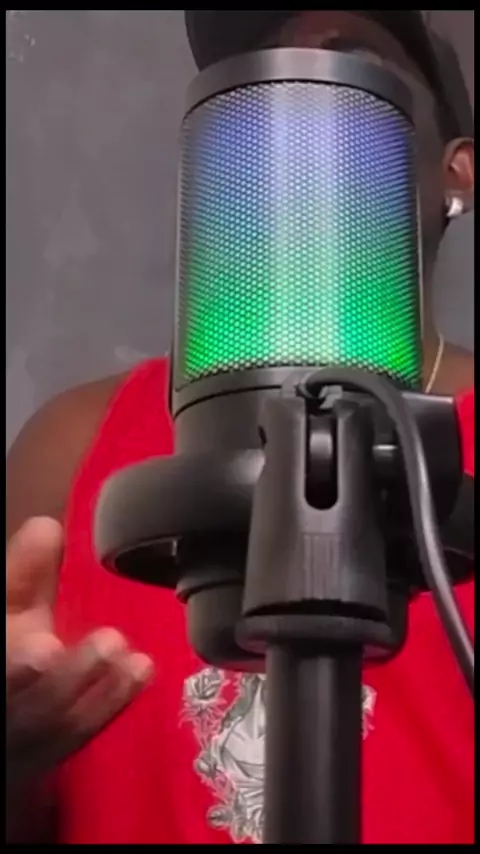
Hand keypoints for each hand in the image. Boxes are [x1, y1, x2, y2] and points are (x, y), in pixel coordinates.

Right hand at [6, 517, 153, 788]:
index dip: (15, 671)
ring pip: (53, 730)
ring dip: (98, 694)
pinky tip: (142, 671)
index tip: (45, 650)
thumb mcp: (9, 609)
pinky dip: (111, 704)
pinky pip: (78, 738)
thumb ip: (24, 573)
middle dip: (63, 683)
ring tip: (131, 658)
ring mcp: (22, 740)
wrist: (12, 700)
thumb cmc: (11, 644)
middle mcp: (6, 708)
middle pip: (24, 712)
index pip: (3, 674)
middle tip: (108, 644)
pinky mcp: (48, 755)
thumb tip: (47, 526)